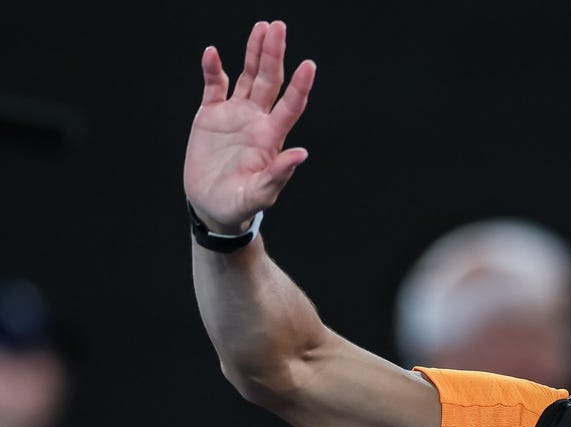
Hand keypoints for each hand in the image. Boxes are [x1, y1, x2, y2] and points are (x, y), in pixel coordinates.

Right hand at [183, 21, 315, 232]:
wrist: (212, 206)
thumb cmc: (240, 204)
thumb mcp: (260, 193)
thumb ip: (279, 174)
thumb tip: (302, 154)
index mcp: (271, 138)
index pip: (290, 106)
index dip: (300, 86)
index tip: (309, 65)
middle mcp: (257, 120)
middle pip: (270, 81)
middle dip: (274, 54)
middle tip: (278, 27)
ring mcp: (235, 114)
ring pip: (248, 76)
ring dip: (254, 53)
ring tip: (262, 28)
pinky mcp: (211, 115)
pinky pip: (214, 85)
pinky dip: (213, 69)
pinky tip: (213, 53)